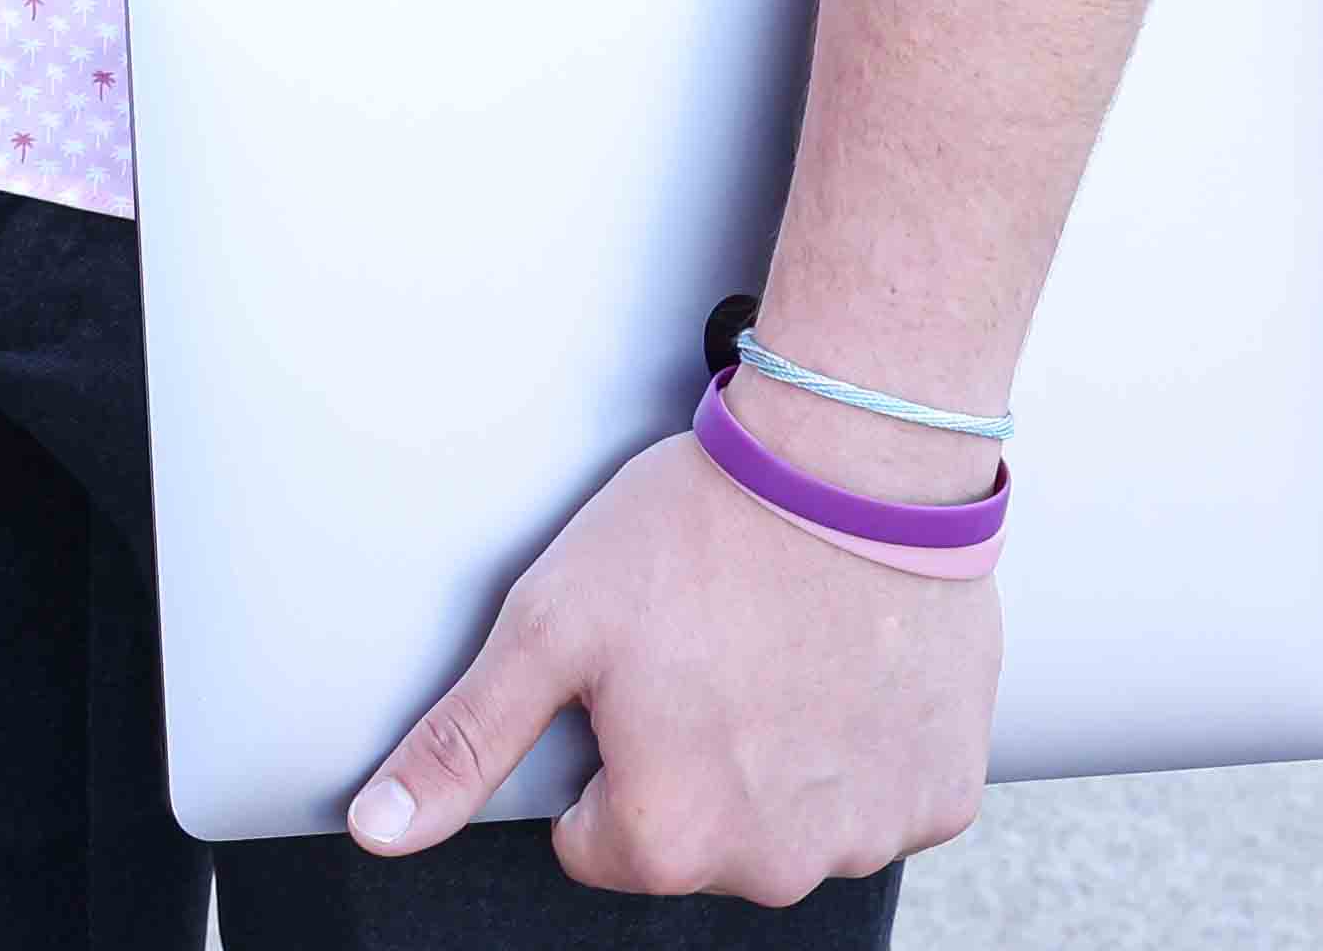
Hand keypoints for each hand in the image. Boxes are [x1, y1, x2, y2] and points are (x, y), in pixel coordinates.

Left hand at [344, 429, 992, 902]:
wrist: (858, 459)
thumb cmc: (703, 530)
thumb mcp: (550, 624)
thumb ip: (464, 742)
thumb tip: (379, 829)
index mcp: (672, 837)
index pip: (594, 841)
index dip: (601, 748)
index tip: (635, 673)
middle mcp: (778, 863)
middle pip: (694, 841)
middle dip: (688, 760)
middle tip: (704, 650)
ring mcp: (870, 834)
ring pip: (788, 823)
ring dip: (777, 756)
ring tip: (774, 646)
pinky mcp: (943, 796)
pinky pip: (877, 797)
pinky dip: (859, 746)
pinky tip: (842, 665)